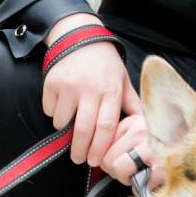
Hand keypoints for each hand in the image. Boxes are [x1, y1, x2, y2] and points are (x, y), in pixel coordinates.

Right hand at [42, 41, 140, 170]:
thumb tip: (145, 129)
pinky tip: (62, 106)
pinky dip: (54, 113)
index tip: (95, 161)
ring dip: (65, 130)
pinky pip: (50, 109)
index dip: (100, 148)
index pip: (106, 126)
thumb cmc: (105, 62)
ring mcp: (69, 85)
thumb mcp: (123, 80)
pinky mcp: (51, 83)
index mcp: (111, 90)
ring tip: (70, 127)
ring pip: (63, 122)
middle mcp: (90, 88)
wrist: (79, 35)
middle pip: (84, 129)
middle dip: (80, 150)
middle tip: (79, 159)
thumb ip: (132, 104)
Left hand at [100, 111, 157, 187]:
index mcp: (134, 122)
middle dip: (114, 169)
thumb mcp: (141, 131)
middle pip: (106, 157)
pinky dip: (141, 188)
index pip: (102, 142)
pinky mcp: (161, 168)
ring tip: (139, 174)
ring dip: (126, 178)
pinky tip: (150, 180)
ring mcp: (151, 149)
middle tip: (129, 170)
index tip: (116, 161)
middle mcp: (141, 132)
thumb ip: (122, 138)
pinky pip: (136, 184)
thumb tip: (100, 155)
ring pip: (118, 169)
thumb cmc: (168, 142)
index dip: (106, 156)